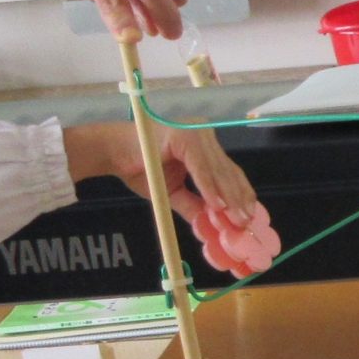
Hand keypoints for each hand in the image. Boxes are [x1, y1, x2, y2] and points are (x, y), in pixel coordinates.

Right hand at [63, 122, 254, 227]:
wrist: (110, 152)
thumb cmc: (138, 167)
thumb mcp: (171, 192)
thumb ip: (193, 205)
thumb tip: (212, 225)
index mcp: (203, 146)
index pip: (228, 172)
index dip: (240, 196)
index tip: (249, 218)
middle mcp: (203, 136)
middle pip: (228, 171)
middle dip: (239, 200)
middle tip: (247, 224)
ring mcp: (195, 133)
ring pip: (217, 170)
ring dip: (228, 198)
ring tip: (237, 220)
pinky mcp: (184, 136)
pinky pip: (201, 167)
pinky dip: (210, 188)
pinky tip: (218, 205)